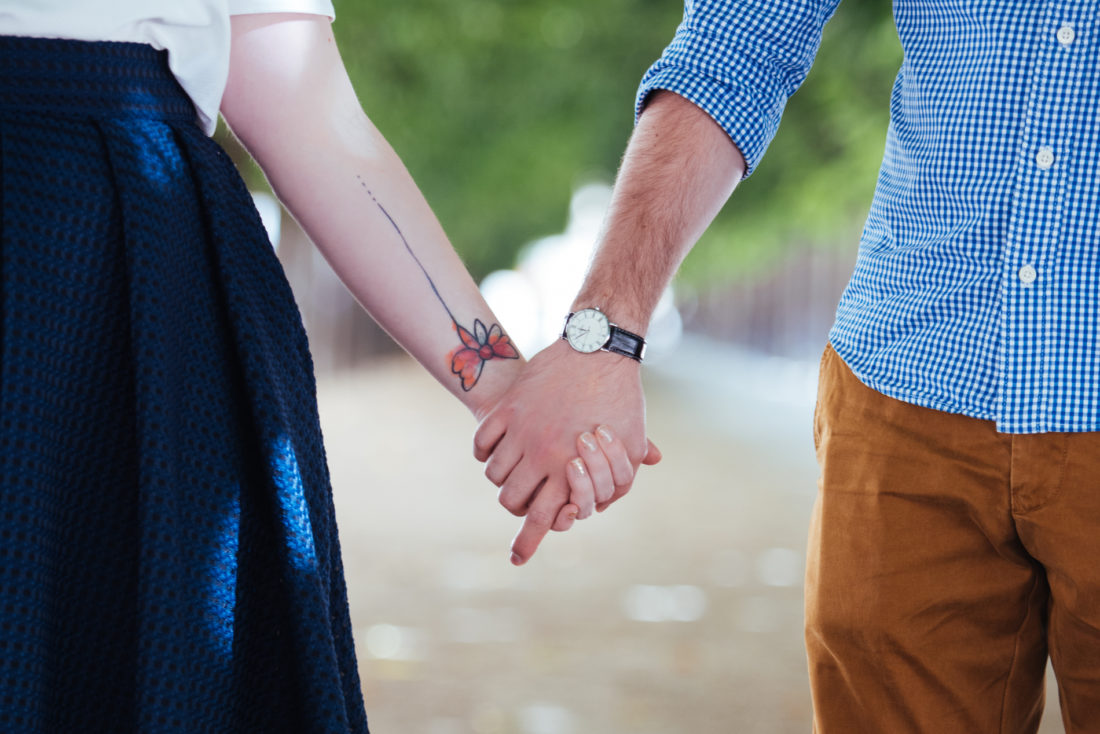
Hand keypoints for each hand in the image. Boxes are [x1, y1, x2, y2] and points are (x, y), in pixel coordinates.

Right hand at [474, 339, 659, 564]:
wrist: (598, 348)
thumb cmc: (620, 399)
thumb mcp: (631, 442)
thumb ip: (619, 478)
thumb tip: (602, 505)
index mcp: (571, 468)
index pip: (544, 517)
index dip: (528, 543)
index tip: (516, 558)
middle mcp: (541, 453)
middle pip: (511, 500)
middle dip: (516, 506)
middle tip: (521, 499)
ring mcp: (520, 429)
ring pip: (494, 473)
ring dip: (502, 477)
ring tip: (514, 469)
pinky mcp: (508, 407)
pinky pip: (482, 442)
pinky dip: (485, 450)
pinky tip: (496, 447)